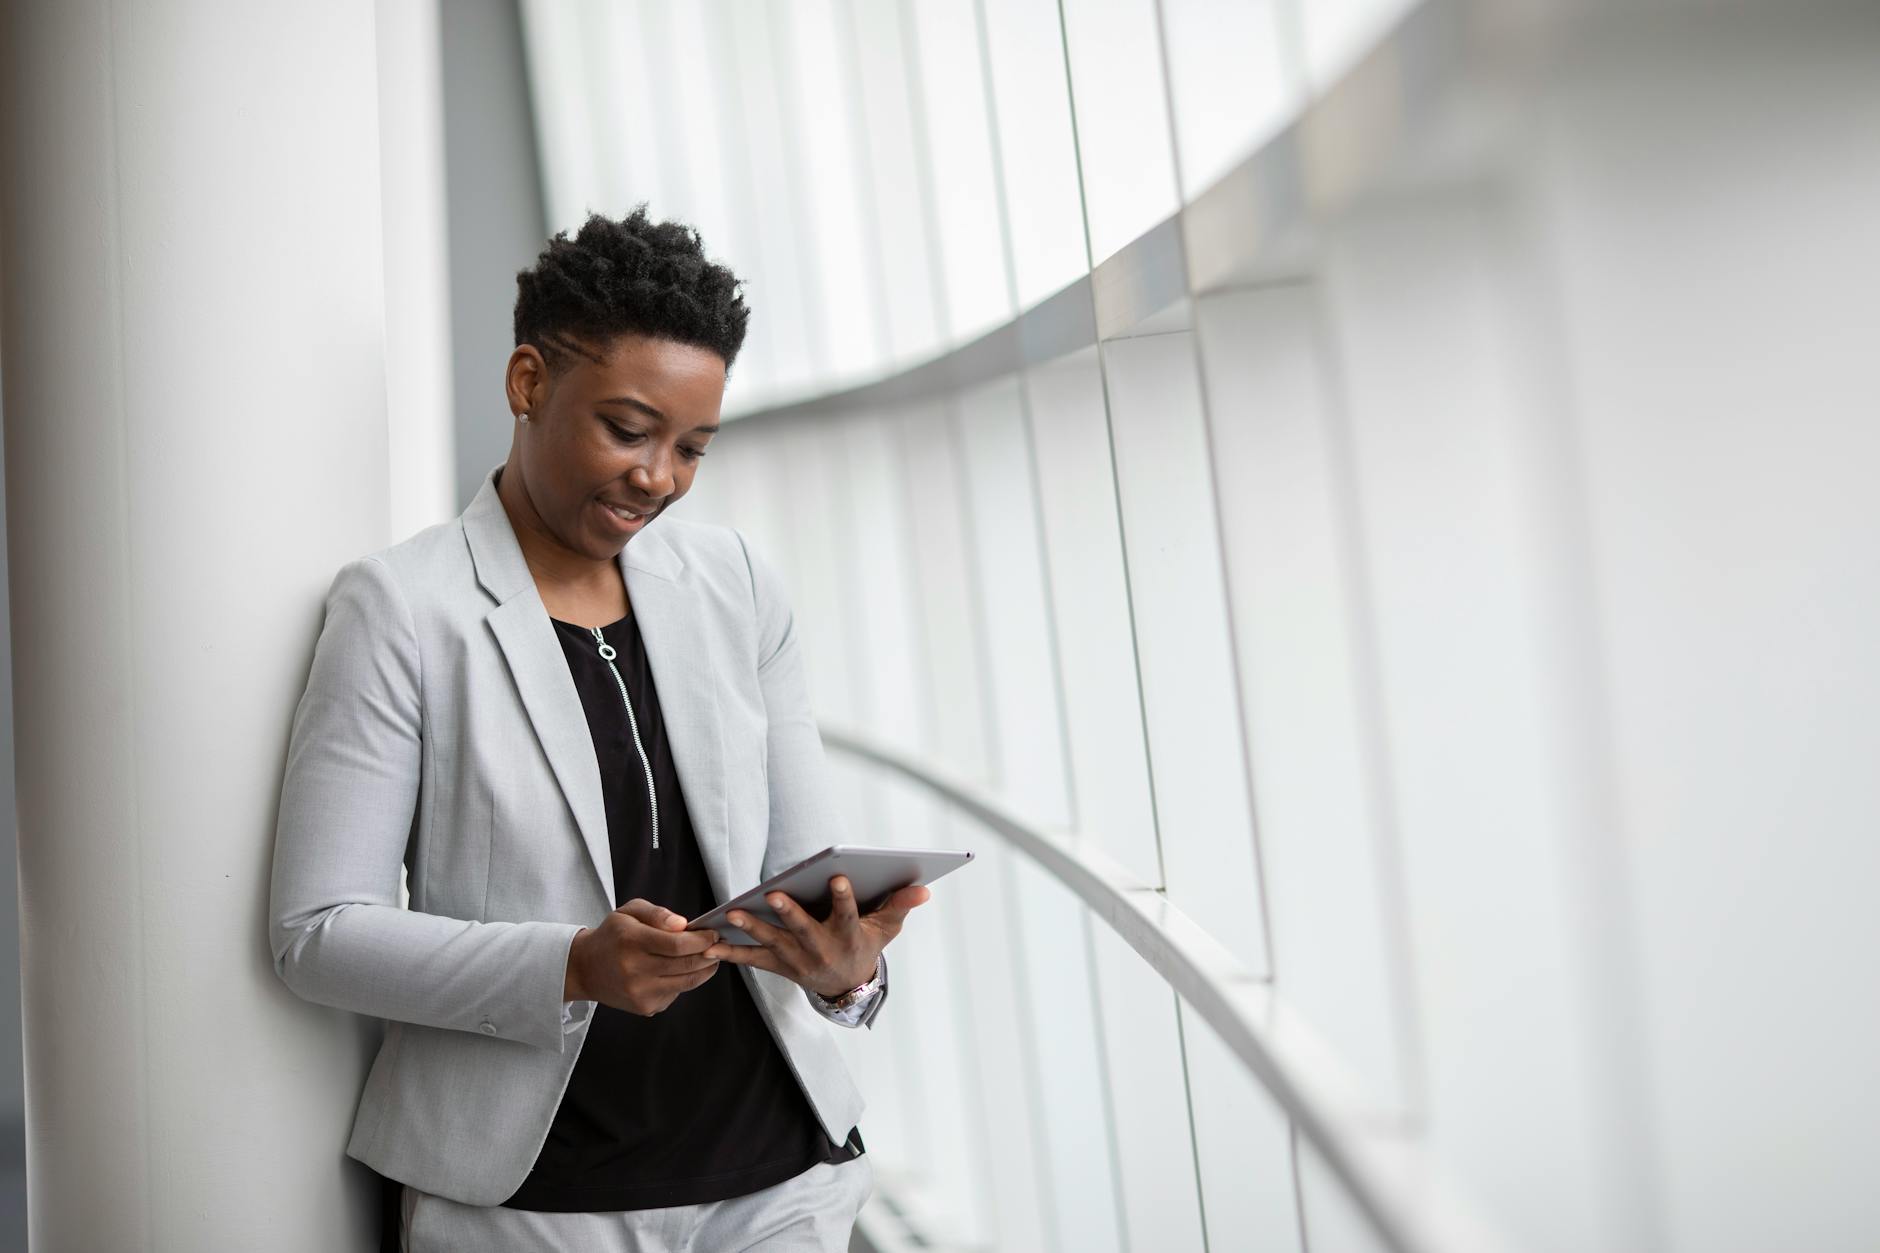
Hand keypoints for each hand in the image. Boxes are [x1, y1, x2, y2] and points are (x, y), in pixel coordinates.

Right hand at [565, 898, 720, 1016]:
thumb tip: (683, 925)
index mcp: (631, 942)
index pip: (677, 944)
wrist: (585, 969)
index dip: (701, 940)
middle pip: (686, 965)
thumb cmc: (612, 936)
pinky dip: (684, 981)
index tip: (713, 934)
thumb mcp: (629, 912)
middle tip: (719, 945)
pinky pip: (676, 993)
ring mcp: (640, 993)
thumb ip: (658, 914)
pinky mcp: (645, 1007)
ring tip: (709, 957)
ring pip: (687, 982)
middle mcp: (634, 970)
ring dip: (704, 969)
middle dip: (709, 954)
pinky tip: (681, 970)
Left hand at [704, 875, 930, 997]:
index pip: (848, 914)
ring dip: (752, 929)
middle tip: (773, 894)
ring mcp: (797, 961)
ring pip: (773, 943)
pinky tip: (709, 944)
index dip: (844, 897)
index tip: (839, 877)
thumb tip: (924, 888)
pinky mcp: (778, 966)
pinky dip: (730, 953)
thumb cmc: (865, 944)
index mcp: (848, 936)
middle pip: (804, 930)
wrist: (847, 987)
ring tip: (732, 914)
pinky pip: (752, 960)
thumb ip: (900, 905)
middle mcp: (821, 950)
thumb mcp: (886, 928)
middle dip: (789, 913)